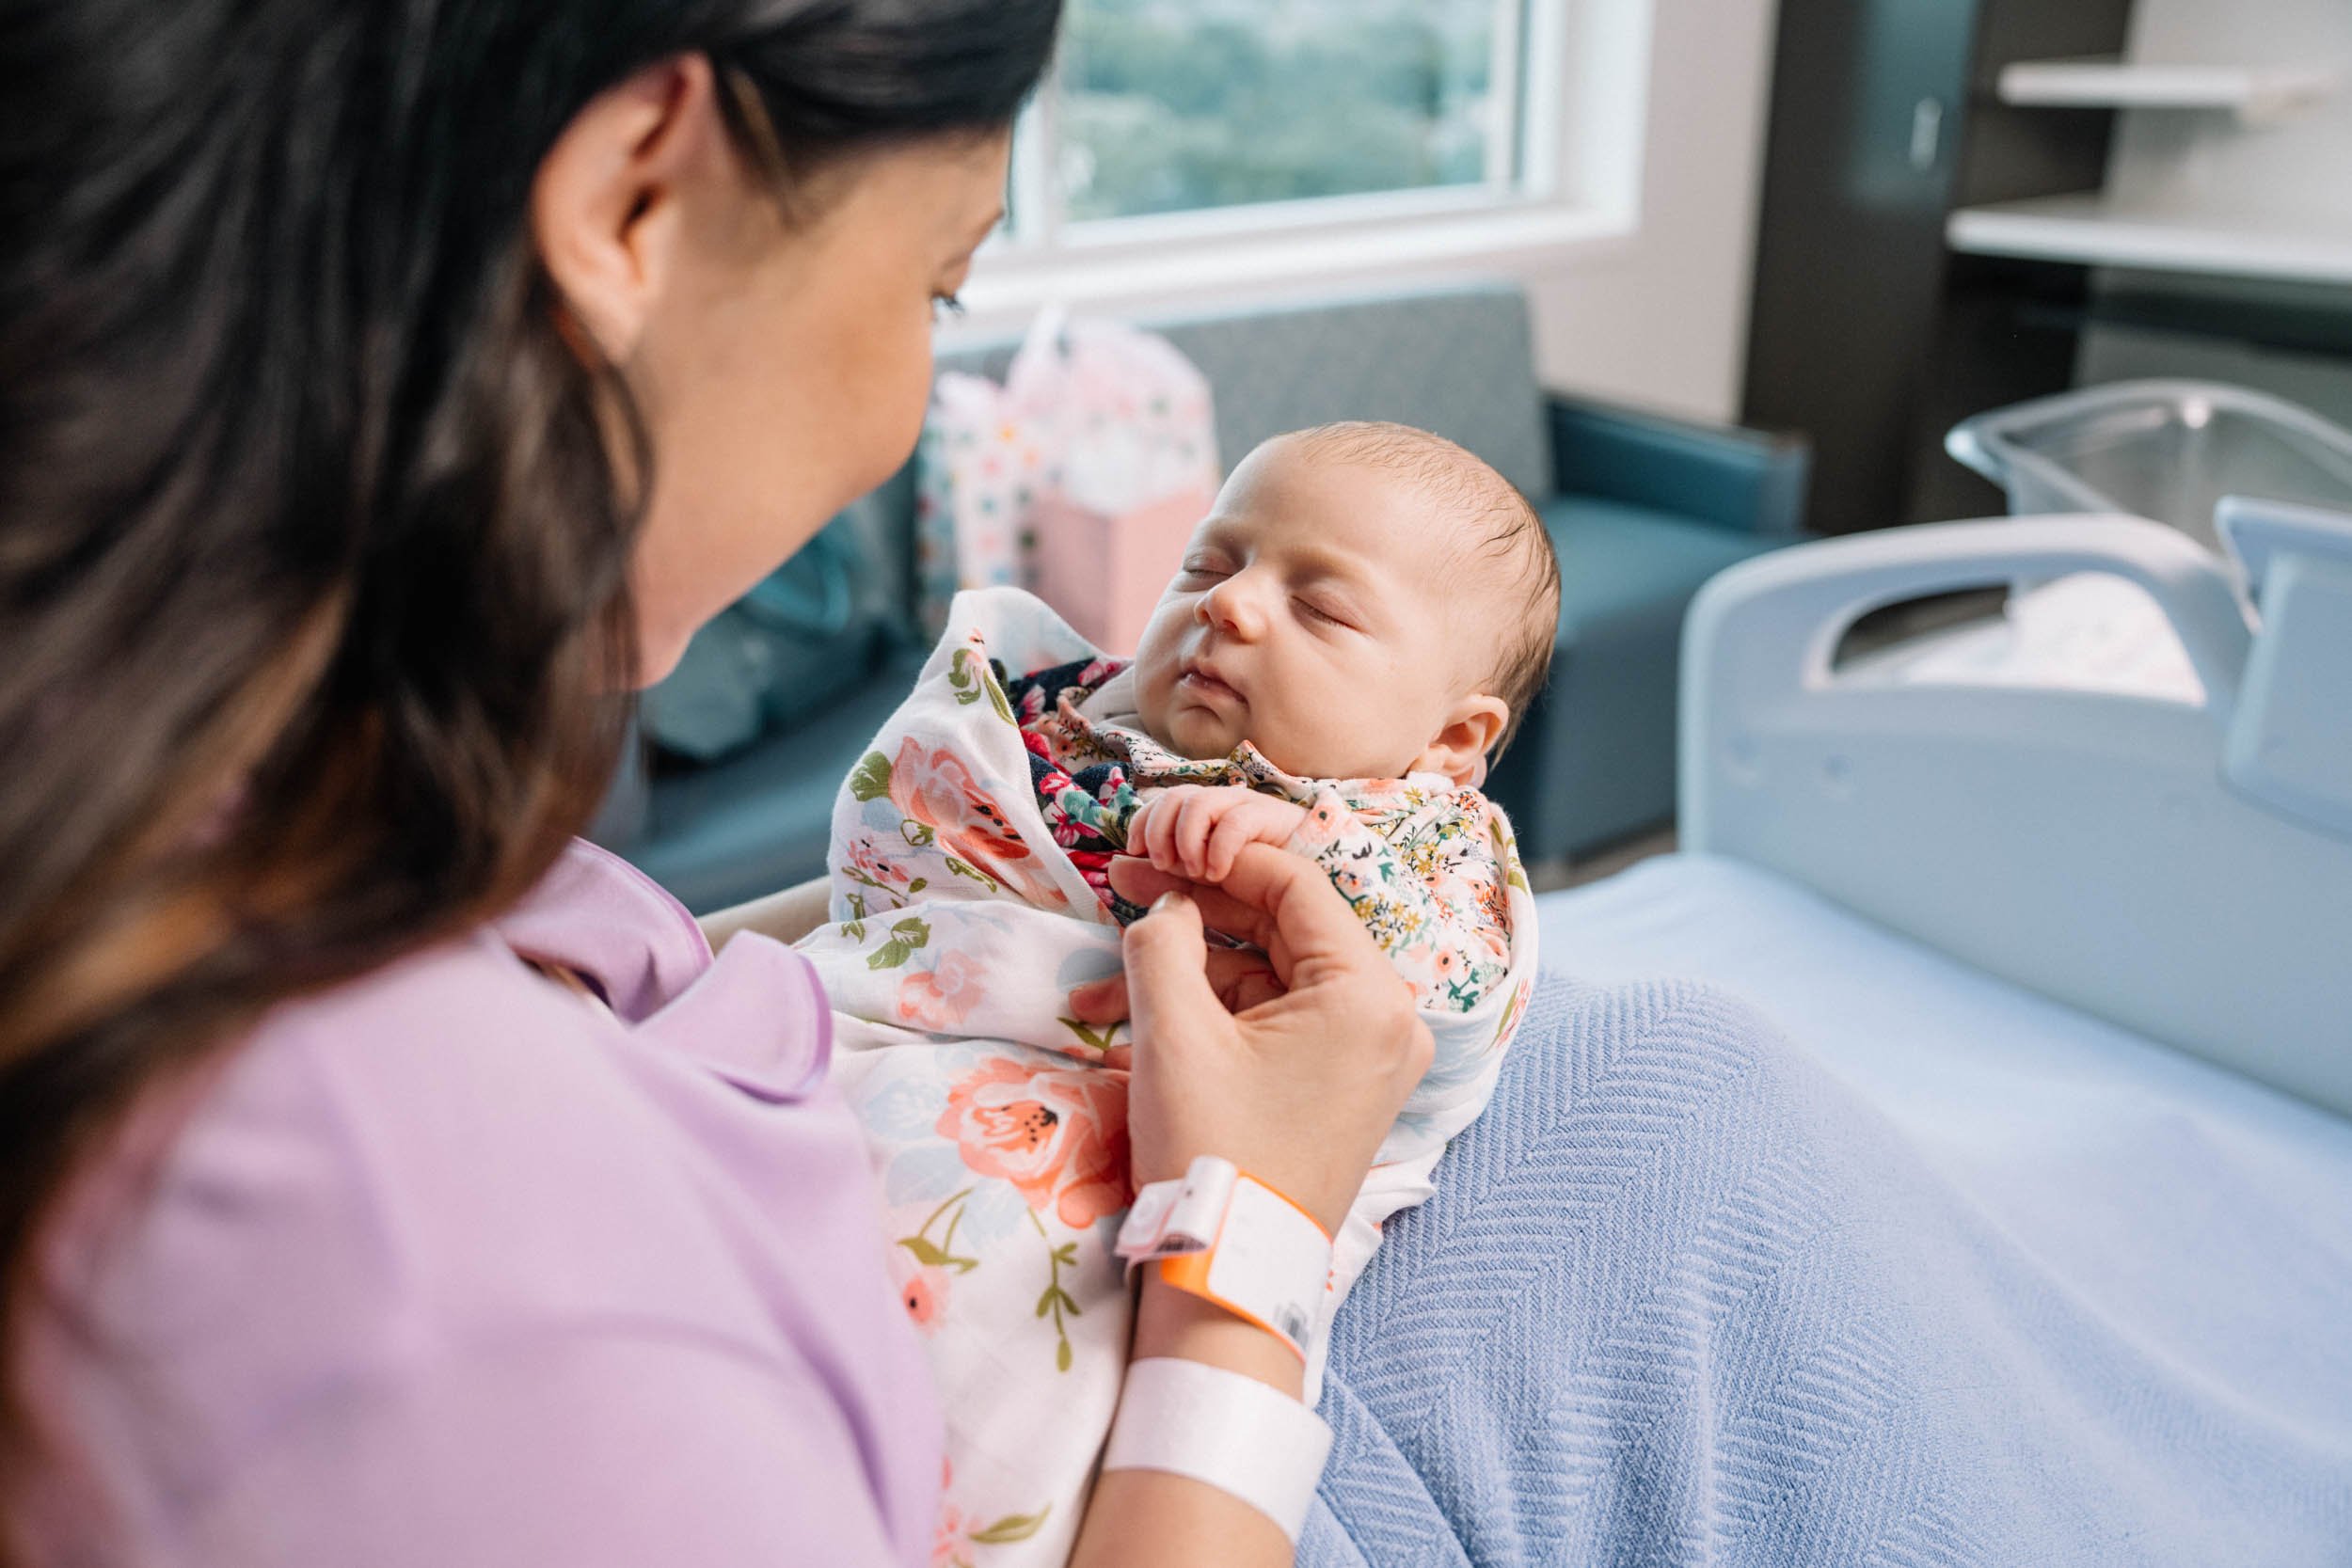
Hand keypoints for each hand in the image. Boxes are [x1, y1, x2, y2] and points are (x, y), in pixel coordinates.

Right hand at [1070, 850, 1430, 1237]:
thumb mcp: (1174, 1034)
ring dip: (1192, 974)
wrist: (1229, 1277)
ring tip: (1108, 983)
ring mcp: (1369, 1059)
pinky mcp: (1340, 1089)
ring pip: (1271, 980)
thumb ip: (1164, 943)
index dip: (1220, 858)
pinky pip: (1277, 1025)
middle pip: (1285, 930)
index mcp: (1369, 994)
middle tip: (1126, 890)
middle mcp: (1388, 1020)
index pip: (1296, 886)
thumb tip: (1168, 906)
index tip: (1157, 849)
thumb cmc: (1212, 1151)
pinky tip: (1141, 1018)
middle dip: (1198, 914)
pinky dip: (1215, 1018)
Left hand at [1129, 785, 1310, 883]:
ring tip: (1192, 871)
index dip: (1142, 823)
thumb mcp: (1202, 883)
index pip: (1161, 802)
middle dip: (1159, 830)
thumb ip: (1163, 877)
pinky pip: (1236, 821)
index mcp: (1205, 817)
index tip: (1133, 854)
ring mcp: (1249, 809)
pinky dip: (1218, 848)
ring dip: (1186, 838)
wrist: (1326, 883)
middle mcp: (1224, 806)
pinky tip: (1217, 874)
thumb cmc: (1262, 886)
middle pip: (1176, 797)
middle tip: (1163, 865)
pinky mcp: (1274, 819)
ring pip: (1200, 803)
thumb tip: (1115, 870)